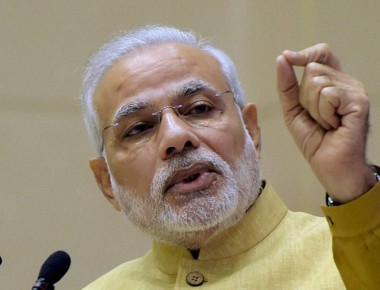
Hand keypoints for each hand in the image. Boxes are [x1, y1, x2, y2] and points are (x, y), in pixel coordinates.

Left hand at [276, 43, 374, 202]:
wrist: (329, 166)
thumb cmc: (315, 140)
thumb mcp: (294, 110)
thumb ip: (287, 85)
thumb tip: (282, 58)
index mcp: (333, 82)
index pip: (322, 53)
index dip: (305, 53)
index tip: (287, 57)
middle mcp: (346, 82)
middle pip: (313, 69)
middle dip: (304, 97)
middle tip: (317, 117)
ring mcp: (355, 90)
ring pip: (317, 82)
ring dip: (313, 108)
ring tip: (326, 123)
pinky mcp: (359, 101)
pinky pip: (328, 94)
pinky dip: (323, 113)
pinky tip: (334, 125)